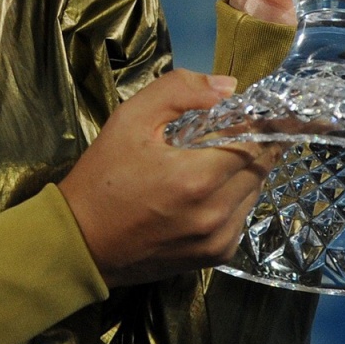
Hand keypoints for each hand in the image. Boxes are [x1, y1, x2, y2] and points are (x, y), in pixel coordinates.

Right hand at [58, 69, 280, 287]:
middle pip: (261, 167)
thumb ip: (179, 91)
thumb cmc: (104, 176)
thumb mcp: (130, 119)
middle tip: (234, 127)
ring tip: (216, 156)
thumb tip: (228, 87)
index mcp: (197, 178)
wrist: (83, 241)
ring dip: (246, 170)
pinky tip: (208, 187)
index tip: (252, 109)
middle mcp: (216, 213)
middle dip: (255, 142)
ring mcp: (218, 240)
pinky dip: (235, 196)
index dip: (258, 122)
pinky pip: (242, 216)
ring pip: (255, 192)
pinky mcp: (215, 256)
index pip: (255, 141)